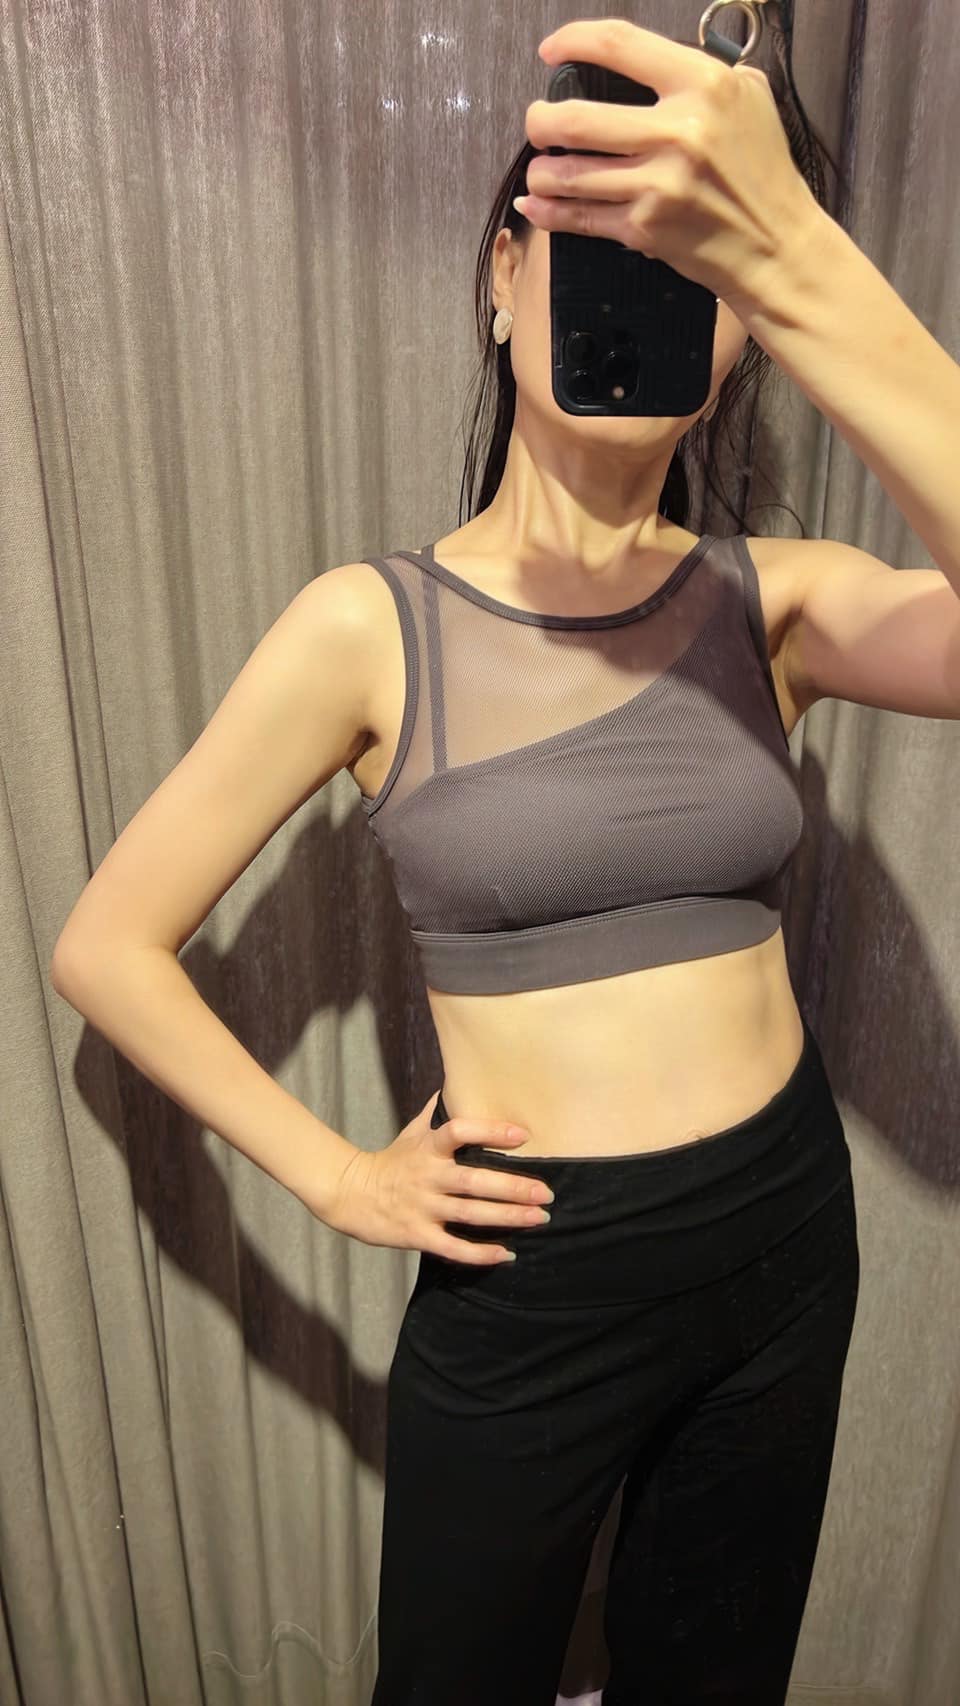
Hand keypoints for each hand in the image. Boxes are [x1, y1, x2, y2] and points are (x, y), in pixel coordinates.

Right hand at [322, 1090, 555, 1265]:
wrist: (348, 1194)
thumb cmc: (389, 1161)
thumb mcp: (411, 1132)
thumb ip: (436, 1113)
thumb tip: (454, 1083)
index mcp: (428, 1148)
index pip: (460, 1132)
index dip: (491, 1131)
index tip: (523, 1136)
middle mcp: (427, 1176)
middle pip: (475, 1181)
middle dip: (514, 1187)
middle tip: (547, 1192)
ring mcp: (422, 1207)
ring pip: (470, 1214)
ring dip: (507, 1217)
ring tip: (538, 1218)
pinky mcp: (416, 1235)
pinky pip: (453, 1247)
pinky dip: (480, 1254)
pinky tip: (506, 1253)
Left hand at [517, 16, 821, 308]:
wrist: (775, 245)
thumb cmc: (762, 170)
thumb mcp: (749, 98)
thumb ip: (700, 71)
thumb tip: (648, 60)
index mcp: (703, 85)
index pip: (620, 45)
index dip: (573, 41)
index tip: (550, 51)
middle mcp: (677, 132)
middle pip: (575, 120)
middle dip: (540, 121)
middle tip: (537, 121)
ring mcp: (657, 185)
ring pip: (568, 174)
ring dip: (540, 172)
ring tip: (540, 169)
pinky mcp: (644, 229)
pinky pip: (579, 218)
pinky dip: (548, 212)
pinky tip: (535, 205)